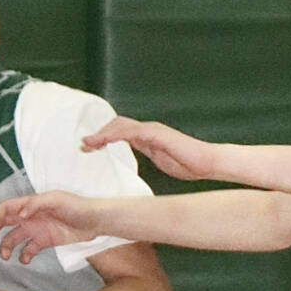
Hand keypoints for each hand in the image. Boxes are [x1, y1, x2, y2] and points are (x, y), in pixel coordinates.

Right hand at [0, 191, 102, 264]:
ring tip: (5, 256)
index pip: (6, 209)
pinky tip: (25, 260)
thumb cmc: (77, 207)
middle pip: (5, 222)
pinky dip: (24, 256)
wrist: (95, 221)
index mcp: (30, 205)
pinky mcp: (45, 241)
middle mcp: (30, 217)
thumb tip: (19, 215)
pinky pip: (29, 249)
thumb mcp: (57, 200)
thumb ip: (36, 205)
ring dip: (6, 247)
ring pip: (14, 238)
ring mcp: (37, 230)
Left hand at [82, 117, 215, 181]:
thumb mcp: (160, 161)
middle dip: (98, 134)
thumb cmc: (187, 164)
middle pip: (116, 126)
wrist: (206, 163)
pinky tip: (105, 141)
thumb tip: (134, 164)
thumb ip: (147, 156)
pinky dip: (116, 135)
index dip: (103, 138)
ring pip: (121, 126)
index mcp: (147, 137)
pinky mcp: (157, 134)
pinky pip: (132, 132)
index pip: (120, 132)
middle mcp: (147, 130)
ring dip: (102, 134)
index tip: (89, 148)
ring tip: (88, 144)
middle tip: (83, 146)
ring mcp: (152, 130)